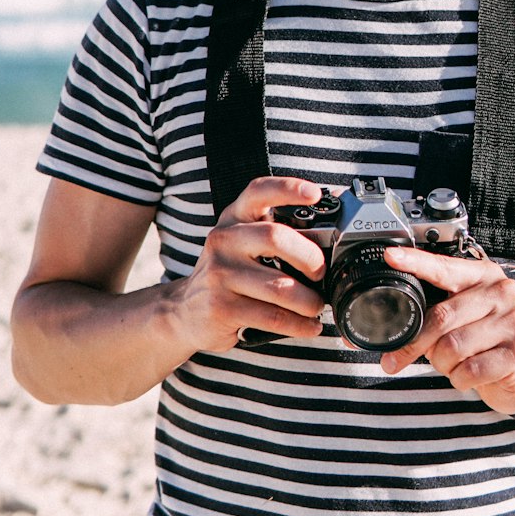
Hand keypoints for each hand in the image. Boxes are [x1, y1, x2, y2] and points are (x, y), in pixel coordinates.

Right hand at [169, 177, 327, 353]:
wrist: (184, 310)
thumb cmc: (227, 273)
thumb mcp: (242, 243)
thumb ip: (274, 233)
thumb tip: (330, 237)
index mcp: (234, 217)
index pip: (259, 191)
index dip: (288, 188)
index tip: (315, 194)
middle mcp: (224, 239)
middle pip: (275, 237)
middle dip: (309, 256)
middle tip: (321, 271)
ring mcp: (220, 274)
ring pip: (279, 286)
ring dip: (309, 300)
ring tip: (318, 306)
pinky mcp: (222, 308)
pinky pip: (273, 317)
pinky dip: (299, 325)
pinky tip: (309, 326)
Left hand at [378, 245, 514, 416]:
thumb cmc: (488, 342)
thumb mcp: (465, 318)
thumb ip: (437, 315)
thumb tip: (397, 331)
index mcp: (483, 276)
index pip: (443, 267)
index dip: (415, 263)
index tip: (391, 256)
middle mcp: (501, 292)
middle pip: (441, 316)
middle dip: (416, 344)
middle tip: (398, 360)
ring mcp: (513, 322)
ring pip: (452, 347)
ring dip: (441, 364)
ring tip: (452, 365)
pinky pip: (469, 370)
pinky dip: (459, 379)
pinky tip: (469, 376)